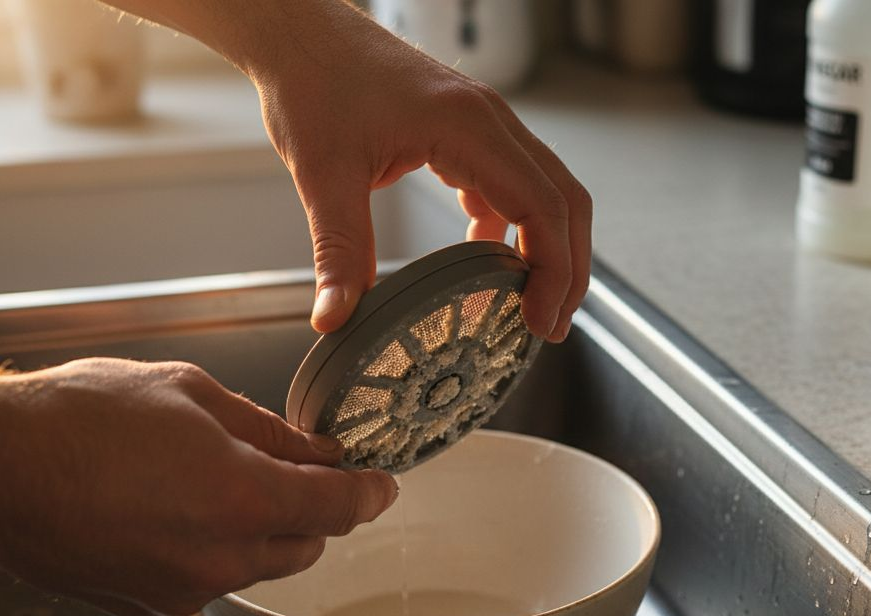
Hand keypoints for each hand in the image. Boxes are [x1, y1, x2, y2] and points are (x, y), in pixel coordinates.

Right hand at [0, 357, 396, 615]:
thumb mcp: (192, 394)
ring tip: (223, 479)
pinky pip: (211, 577)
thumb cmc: (79, 419)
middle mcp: (222, 556)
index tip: (381, 482)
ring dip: (266, 530)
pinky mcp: (151, 601)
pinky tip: (182, 507)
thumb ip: (269, 430)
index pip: (340, 508)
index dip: (369, 492)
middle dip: (314, 508)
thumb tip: (316, 448)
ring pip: (260, 564)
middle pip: (307, 544)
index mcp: (244, 499)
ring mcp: (185, 586)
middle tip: (299, 467)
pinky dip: (218, 547)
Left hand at [104, 0, 590, 340]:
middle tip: (549, 326)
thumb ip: (338, 251)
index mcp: (467, 126)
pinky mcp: (471, 129)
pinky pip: (515, 181)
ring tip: (532, 304)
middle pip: (564, 200)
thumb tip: (334, 318)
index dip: (553, 269)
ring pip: (549, 189)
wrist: (302, 35)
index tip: (538, 319)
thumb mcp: (322, 174)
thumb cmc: (314, 83)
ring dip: (550, 247)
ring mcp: (486, 122)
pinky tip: (486, 259)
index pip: (542, 205)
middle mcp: (490, 120)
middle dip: (568, 268)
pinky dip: (515, 226)